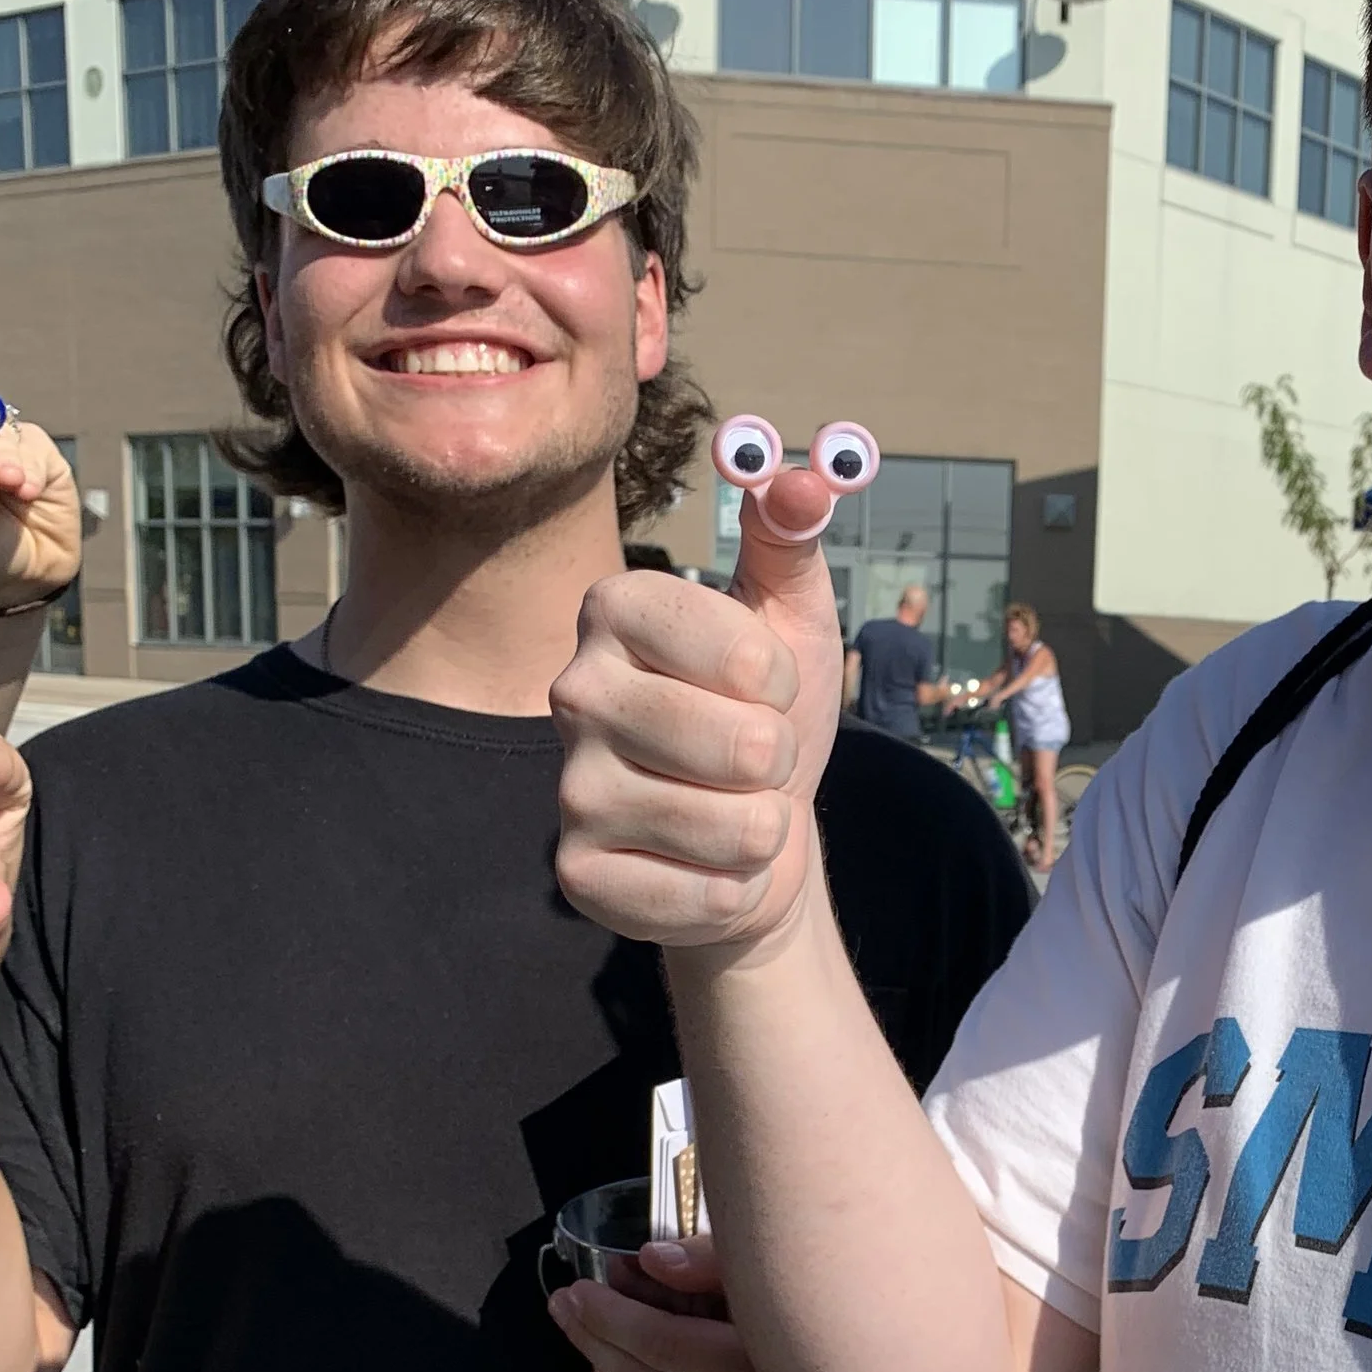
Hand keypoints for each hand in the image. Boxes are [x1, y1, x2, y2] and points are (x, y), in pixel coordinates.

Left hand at [548, 1236, 810, 1371]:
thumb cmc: (839, 1315)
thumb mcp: (786, 1272)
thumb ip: (718, 1262)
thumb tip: (650, 1261)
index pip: (668, 1347)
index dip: (612, 1316)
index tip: (578, 1290)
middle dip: (597, 1340)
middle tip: (567, 1306)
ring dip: (612, 1371)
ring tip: (589, 1331)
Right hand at [551, 467, 845, 949]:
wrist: (753, 837)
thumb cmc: (768, 716)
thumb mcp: (792, 618)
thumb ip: (791, 539)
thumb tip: (801, 477)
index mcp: (614, 609)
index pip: (738, 646)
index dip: (780, 678)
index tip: (766, 683)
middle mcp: (573, 691)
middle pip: (737, 740)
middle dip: (778, 760)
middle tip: (754, 760)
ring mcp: (569, 788)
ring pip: (727, 822)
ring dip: (762, 828)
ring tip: (737, 814)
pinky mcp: (579, 875)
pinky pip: (699, 894)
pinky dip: (733, 890)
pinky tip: (711, 870)